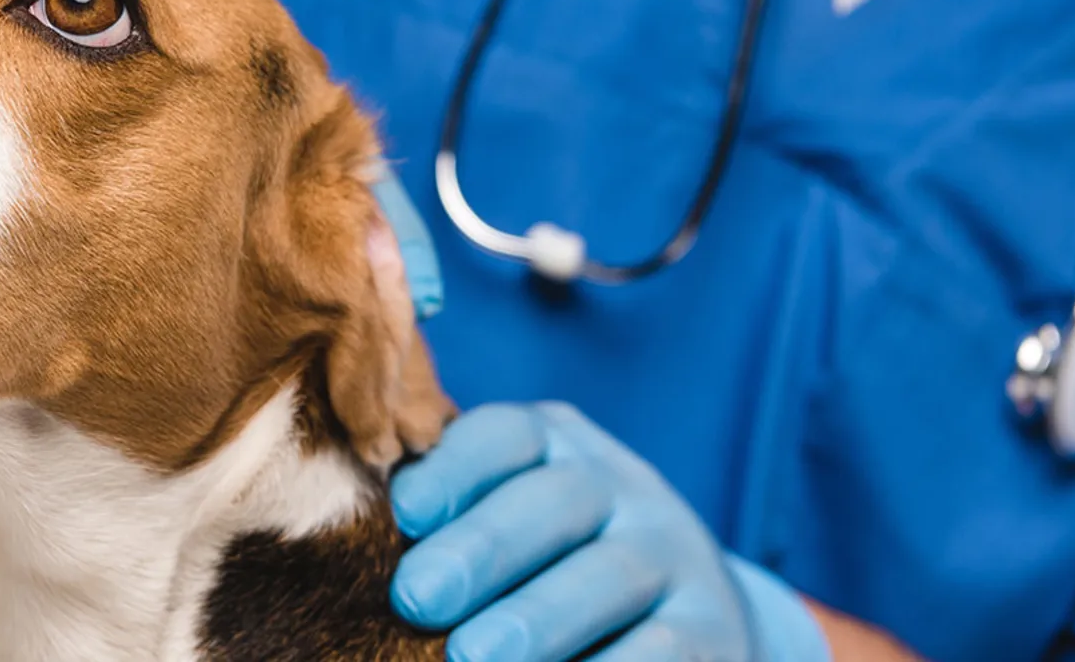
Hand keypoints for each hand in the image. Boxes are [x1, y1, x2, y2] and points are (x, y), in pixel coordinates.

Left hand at [390, 402, 830, 661]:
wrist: (689, 625)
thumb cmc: (552, 575)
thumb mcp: (512, 530)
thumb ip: (448, 528)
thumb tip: (360, 555)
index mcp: (559, 449)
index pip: (508, 435)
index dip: (454, 468)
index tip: (405, 513)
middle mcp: (625, 489)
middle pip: (556, 500)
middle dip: (483, 547)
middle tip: (417, 598)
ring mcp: (677, 555)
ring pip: (610, 573)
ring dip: (539, 617)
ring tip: (472, 658)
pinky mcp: (714, 629)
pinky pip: (664, 647)